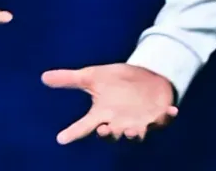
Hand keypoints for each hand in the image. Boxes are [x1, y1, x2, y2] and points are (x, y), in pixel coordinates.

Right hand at [42, 63, 177, 143]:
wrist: (142, 77)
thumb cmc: (115, 80)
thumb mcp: (91, 76)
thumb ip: (69, 79)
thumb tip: (43, 77)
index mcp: (102, 114)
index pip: (85, 126)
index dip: (73, 133)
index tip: (61, 138)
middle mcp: (119, 122)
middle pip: (112, 134)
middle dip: (109, 134)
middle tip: (104, 129)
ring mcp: (139, 121)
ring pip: (137, 134)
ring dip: (135, 133)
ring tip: (133, 131)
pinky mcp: (158, 116)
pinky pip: (163, 120)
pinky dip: (167, 117)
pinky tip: (172, 110)